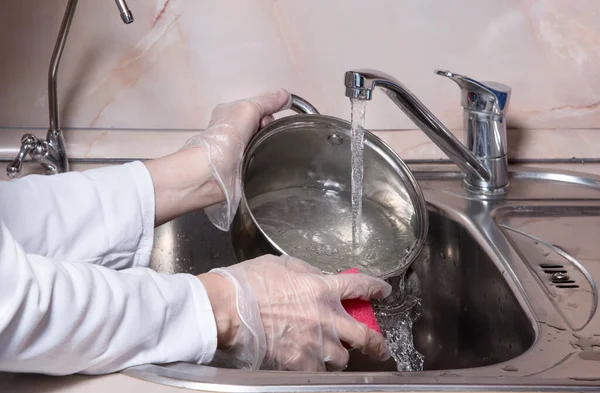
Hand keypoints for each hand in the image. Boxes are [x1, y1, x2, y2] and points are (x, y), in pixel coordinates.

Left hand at [183, 89, 291, 230]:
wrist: (215, 171)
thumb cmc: (226, 136)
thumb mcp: (248, 108)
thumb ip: (268, 101)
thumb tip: (286, 95)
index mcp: (230, 113)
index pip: (257, 108)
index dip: (266, 112)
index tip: (265, 120)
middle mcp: (233, 130)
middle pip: (263, 125)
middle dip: (268, 128)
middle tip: (261, 134)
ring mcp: (238, 149)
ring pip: (265, 141)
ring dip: (268, 144)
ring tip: (261, 149)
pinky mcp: (244, 166)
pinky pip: (263, 158)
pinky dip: (266, 158)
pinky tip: (263, 161)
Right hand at [198, 255, 391, 370]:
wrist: (228, 308)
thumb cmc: (250, 282)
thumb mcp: (283, 264)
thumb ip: (307, 272)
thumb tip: (319, 277)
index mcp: (322, 288)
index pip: (359, 286)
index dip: (375, 288)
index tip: (383, 291)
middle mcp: (325, 318)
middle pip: (365, 335)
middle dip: (377, 344)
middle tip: (381, 348)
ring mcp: (313, 343)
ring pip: (342, 358)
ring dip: (340, 356)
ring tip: (333, 355)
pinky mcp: (298, 362)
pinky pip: (318, 370)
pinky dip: (317, 368)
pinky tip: (311, 363)